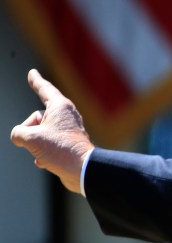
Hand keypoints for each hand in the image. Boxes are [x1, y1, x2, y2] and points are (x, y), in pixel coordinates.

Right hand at [10, 69, 94, 193]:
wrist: (82, 169)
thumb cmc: (60, 149)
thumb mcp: (30, 138)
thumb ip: (18, 132)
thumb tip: (20, 136)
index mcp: (61, 107)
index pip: (44, 89)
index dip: (36, 81)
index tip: (32, 73)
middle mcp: (67, 115)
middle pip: (37, 118)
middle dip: (30, 131)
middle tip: (36, 142)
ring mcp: (69, 130)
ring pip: (41, 133)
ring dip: (36, 145)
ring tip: (46, 153)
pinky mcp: (70, 143)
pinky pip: (48, 145)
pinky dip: (43, 153)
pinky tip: (46, 162)